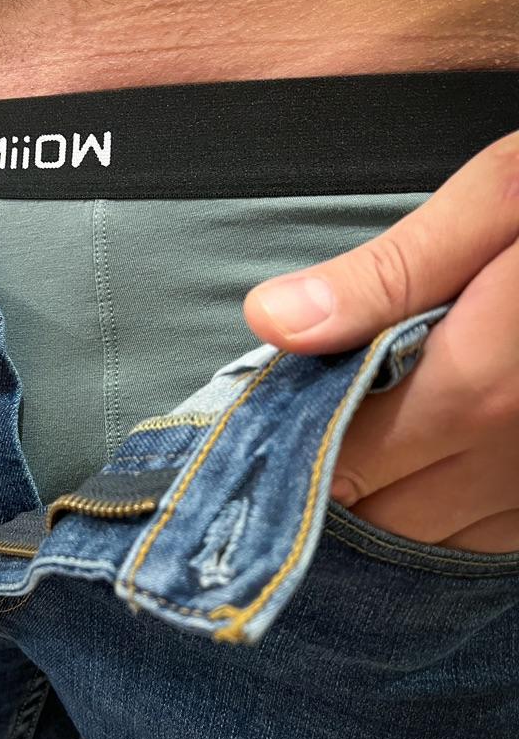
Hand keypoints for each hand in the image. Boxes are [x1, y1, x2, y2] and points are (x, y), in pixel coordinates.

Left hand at [242, 128, 518, 553]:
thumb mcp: (501, 198)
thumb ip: (389, 272)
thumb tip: (271, 322)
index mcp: (495, 379)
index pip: (359, 449)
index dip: (295, 456)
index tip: (246, 446)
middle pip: (395, 510)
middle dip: (327, 497)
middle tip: (270, 475)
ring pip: (443, 540)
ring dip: (380, 523)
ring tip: (326, 490)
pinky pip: (499, 540)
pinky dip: (445, 530)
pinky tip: (413, 502)